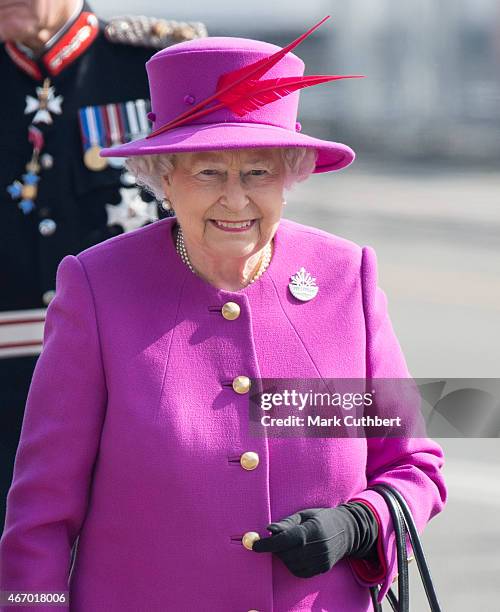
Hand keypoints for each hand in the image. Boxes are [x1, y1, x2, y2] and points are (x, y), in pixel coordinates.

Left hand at [251, 503, 377, 578]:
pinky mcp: (322, 569)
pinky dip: (292, 564)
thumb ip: (286, 523)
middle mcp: (318, 547)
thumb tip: (268, 530)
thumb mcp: (304, 514)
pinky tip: (296, 554)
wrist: (348, 530)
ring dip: (283, 557)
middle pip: (287, 554)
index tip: (253, 545)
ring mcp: (321, 560)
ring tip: (288, 545)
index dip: (267, 544)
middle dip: (275, 549)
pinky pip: (300, 571)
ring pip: (291, 565)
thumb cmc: (322, 518)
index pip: (285, 540)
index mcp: (312, 529)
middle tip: (274, 540)